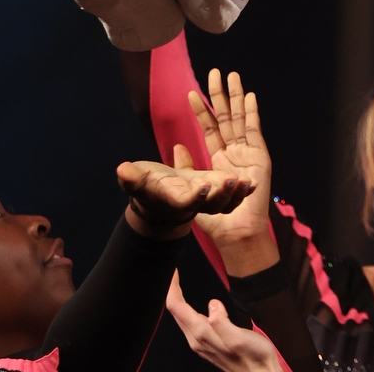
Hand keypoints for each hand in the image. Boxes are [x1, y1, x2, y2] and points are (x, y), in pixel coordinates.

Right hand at [117, 152, 254, 239]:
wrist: (158, 199)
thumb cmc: (146, 188)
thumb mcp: (137, 181)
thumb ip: (132, 178)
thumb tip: (122, 170)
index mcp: (174, 200)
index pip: (185, 201)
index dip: (194, 196)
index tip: (203, 186)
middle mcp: (193, 204)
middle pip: (209, 203)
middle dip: (221, 194)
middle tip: (232, 181)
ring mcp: (206, 202)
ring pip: (224, 203)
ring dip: (236, 194)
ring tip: (247, 182)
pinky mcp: (214, 195)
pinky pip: (230, 197)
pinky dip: (240, 191)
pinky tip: (252, 181)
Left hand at [167, 271, 281, 371]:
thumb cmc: (253, 357)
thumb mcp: (239, 338)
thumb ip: (223, 323)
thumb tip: (212, 305)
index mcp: (202, 334)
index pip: (177, 307)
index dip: (172, 287)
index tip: (173, 270)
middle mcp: (197, 339)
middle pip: (176, 312)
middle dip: (172, 290)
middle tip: (173, 271)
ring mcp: (201, 343)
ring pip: (181, 317)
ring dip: (177, 299)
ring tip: (176, 283)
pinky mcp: (208, 343)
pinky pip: (189, 322)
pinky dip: (184, 308)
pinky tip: (189, 304)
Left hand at [189, 70, 274, 263]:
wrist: (235, 234)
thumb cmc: (216, 218)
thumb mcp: (193, 189)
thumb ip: (185, 168)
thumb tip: (177, 145)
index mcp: (219, 160)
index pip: (210, 129)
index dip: (202, 111)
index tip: (191, 93)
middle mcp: (234, 153)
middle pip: (226, 118)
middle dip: (220, 95)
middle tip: (214, 72)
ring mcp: (248, 154)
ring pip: (240, 119)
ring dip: (236, 97)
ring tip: (231, 75)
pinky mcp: (260, 159)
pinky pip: (255, 131)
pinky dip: (252, 113)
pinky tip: (249, 97)